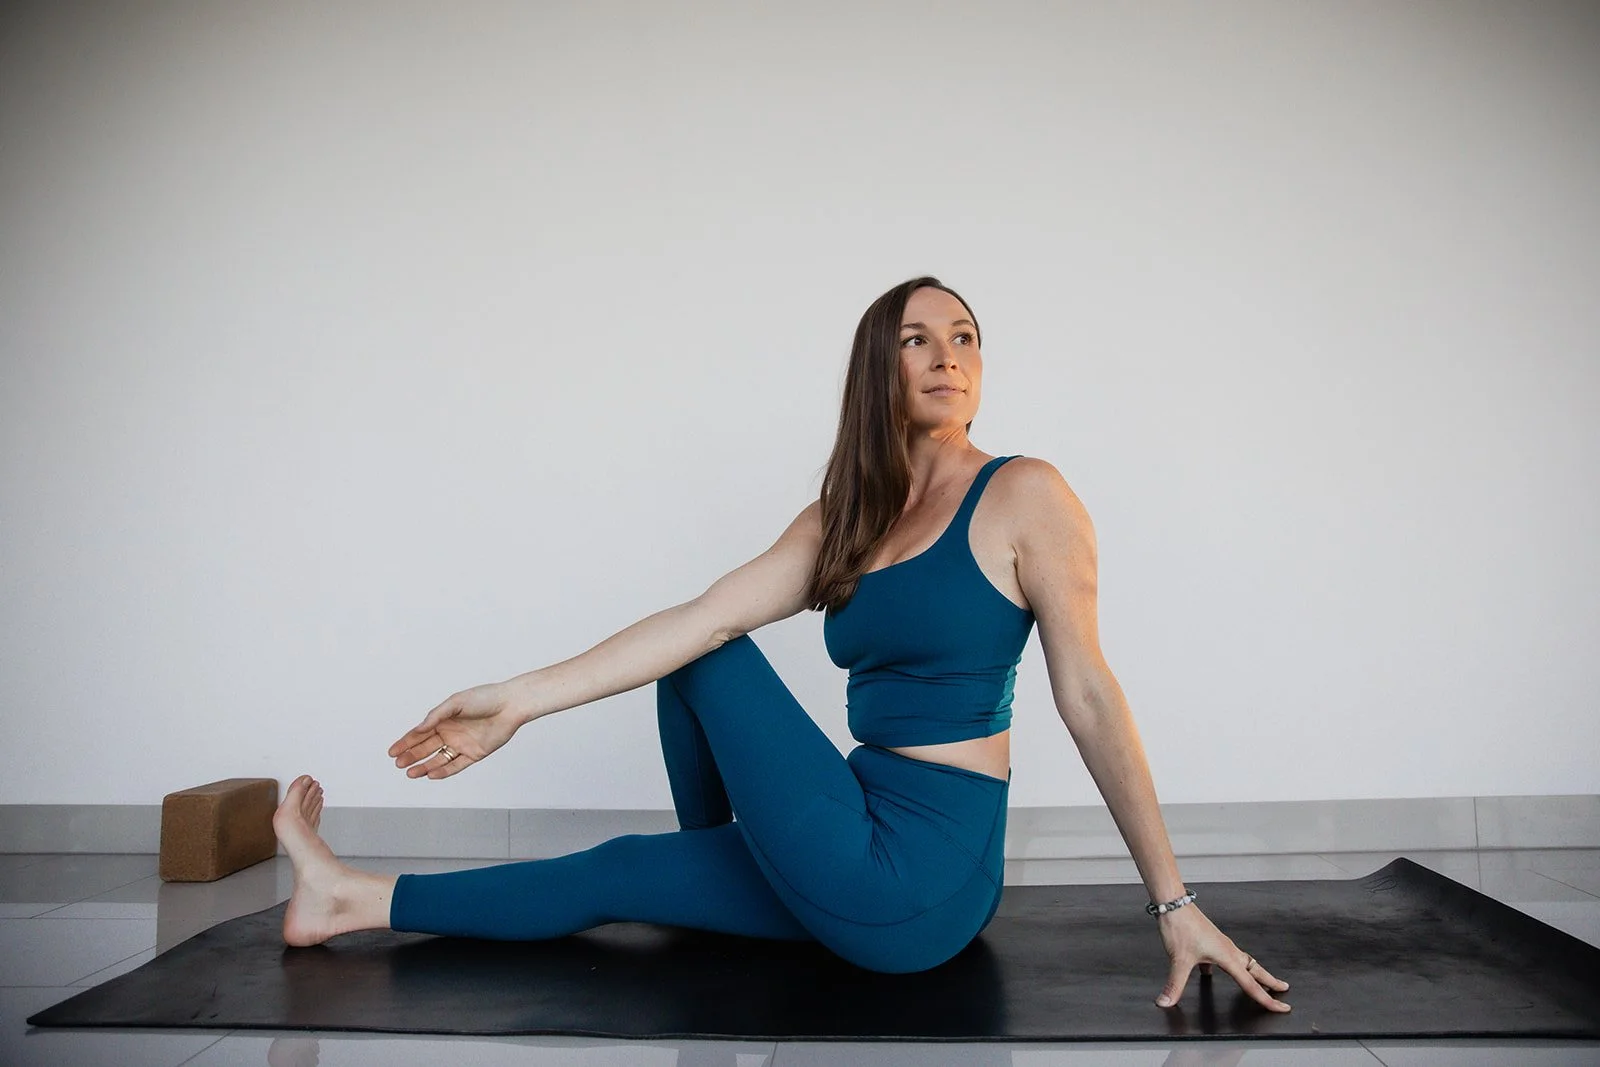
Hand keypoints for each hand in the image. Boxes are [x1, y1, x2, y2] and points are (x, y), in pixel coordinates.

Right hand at [388, 681, 522, 779]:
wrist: (510, 705)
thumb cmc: (484, 698)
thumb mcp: (456, 703)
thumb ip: (436, 716)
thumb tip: (419, 728)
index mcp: (443, 719)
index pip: (419, 734)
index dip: (405, 743)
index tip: (392, 752)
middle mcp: (451, 733)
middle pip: (426, 748)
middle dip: (411, 756)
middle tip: (398, 764)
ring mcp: (462, 744)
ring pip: (438, 759)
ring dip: (424, 766)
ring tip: (410, 773)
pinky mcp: (475, 754)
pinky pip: (456, 765)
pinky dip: (444, 771)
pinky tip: (431, 774)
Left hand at [1154, 904, 1290, 1012]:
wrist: (1172, 903)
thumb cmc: (1180, 926)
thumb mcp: (1178, 960)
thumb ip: (1174, 985)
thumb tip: (1166, 1002)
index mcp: (1227, 957)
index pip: (1251, 985)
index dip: (1268, 1000)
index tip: (1283, 1008)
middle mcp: (1227, 949)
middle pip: (1255, 970)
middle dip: (1270, 981)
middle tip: (1284, 990)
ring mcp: (1219, 944)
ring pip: (1241, 962)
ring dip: (1251, 973)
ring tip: (1257, 981)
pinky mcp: (1209, 940)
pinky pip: (1221, 957)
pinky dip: (1222, 967)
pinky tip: (1208, 972)